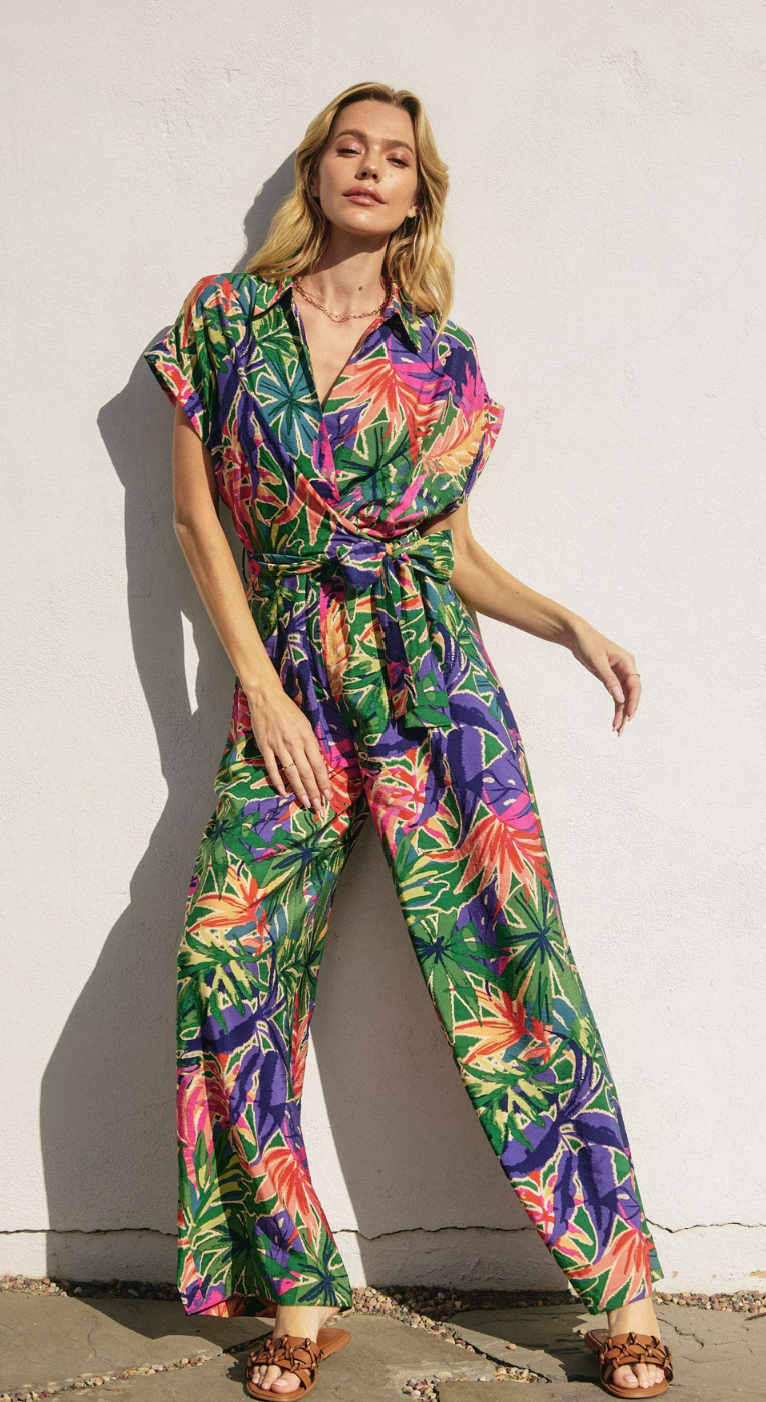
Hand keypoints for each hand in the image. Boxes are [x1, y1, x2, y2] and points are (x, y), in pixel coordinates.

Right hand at [245, 682, 333, 813]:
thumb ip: (310, 743)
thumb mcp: (306, 724)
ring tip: (305, 803)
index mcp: (307, 737)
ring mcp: (279, 746)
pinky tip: (283, 792)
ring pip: (291, 773)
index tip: (328, 796)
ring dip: (299, 791)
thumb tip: (317, 762)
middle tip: (318, 807)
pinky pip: (272, 768)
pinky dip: (277, 781)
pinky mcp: (265, 747)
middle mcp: (294, 744)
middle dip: (314, 792)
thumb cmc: (289, 710)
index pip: (318, 765)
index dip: (323, 782)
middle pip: (306, 773)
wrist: (267, 698)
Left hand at [564, 620, 640, 735]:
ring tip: (618, 729)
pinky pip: (617, 696)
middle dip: (628, 711)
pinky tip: (615, 720)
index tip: (629, 715)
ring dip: (622, 713)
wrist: (578, 637)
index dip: (633, 701)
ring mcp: (620, 676)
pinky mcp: (611, 680)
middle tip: (621, 728)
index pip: (635, 685)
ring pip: (625, 698)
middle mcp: (626, 670)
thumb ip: (609, 680)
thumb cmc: (589, 644)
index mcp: (627, 662)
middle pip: (631, 694)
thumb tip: (620, 697)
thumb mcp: (598, 662)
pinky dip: (617, 707)